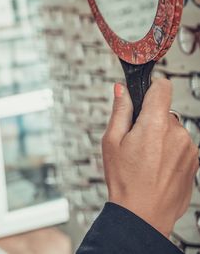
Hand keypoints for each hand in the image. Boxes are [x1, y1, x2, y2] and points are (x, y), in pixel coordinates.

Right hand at [103, 79, 197, 236]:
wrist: (143, 214)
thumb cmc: (125, 182)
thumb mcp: (111, 142)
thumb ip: (120, 112)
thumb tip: (122, 90)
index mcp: (155, 124)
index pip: (162, 87)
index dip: (151, 88)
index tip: (143, 94)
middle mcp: (178, 133)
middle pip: (165, 113)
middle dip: (150, 122)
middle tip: (134, 142)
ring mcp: (190, 148)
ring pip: (173, 131)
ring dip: (161, 139)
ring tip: (145, 160)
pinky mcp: (195, 162)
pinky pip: (181, 148)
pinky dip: (170, 153)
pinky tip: (156, 168)